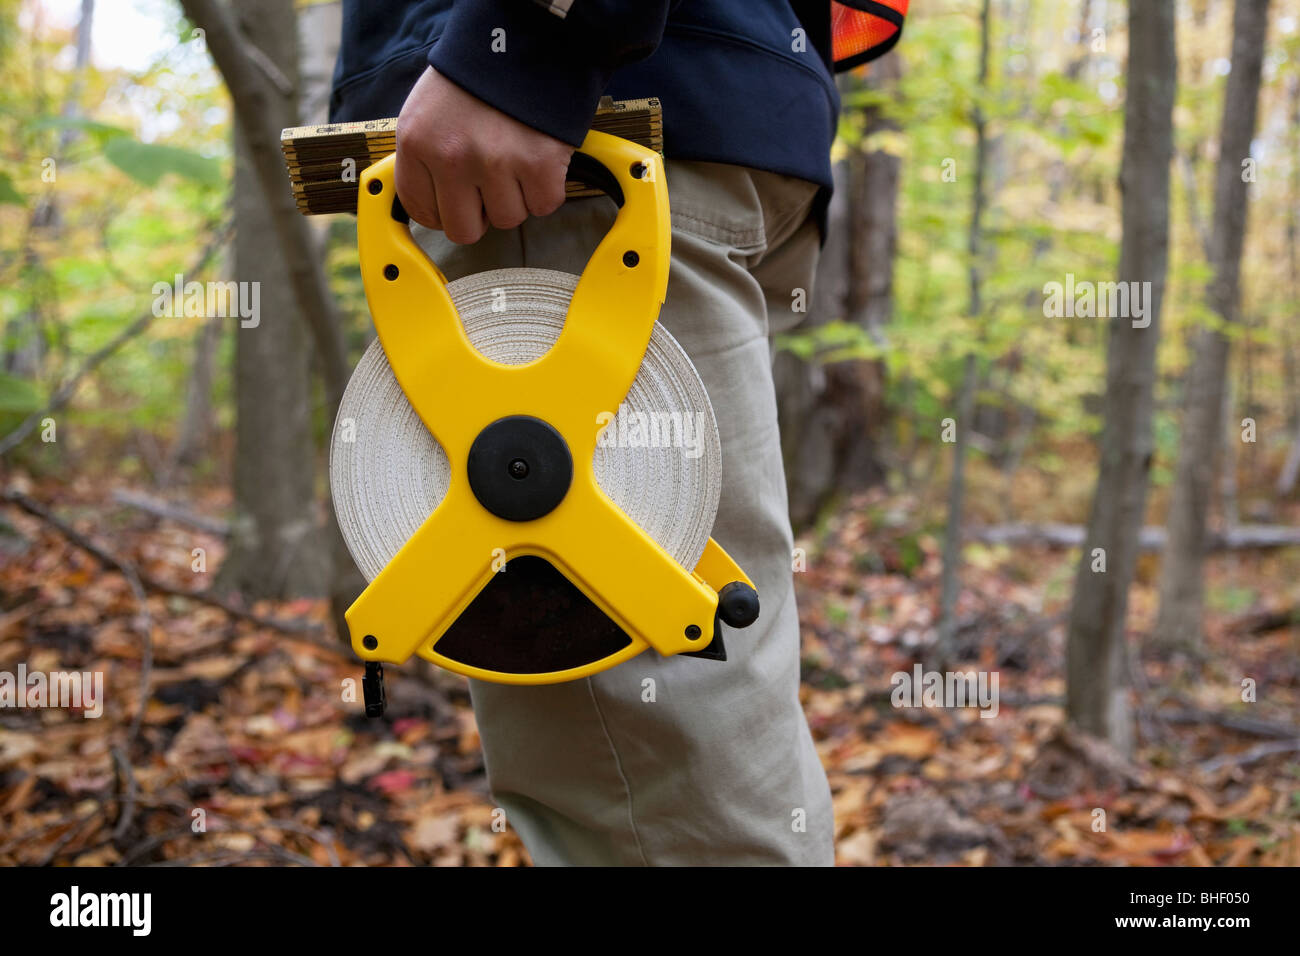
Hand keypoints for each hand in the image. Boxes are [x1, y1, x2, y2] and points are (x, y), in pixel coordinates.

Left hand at [394, 67, 573, 243]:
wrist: (528, 40)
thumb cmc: (477, 77)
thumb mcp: (427, 110)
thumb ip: (423, 157)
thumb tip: (432, 202)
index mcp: (417, 142)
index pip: (422, 211)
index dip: (444, 210)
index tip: (457, 200)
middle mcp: (452, 157)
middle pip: (464, 230)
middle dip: (480, 213)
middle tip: (490, 184)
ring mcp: (496, 163)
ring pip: (508, 219)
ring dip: (516, 197)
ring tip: (515, 159)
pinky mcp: (538, 164)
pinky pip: (543, 205)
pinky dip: (546, 188)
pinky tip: (538, 159)